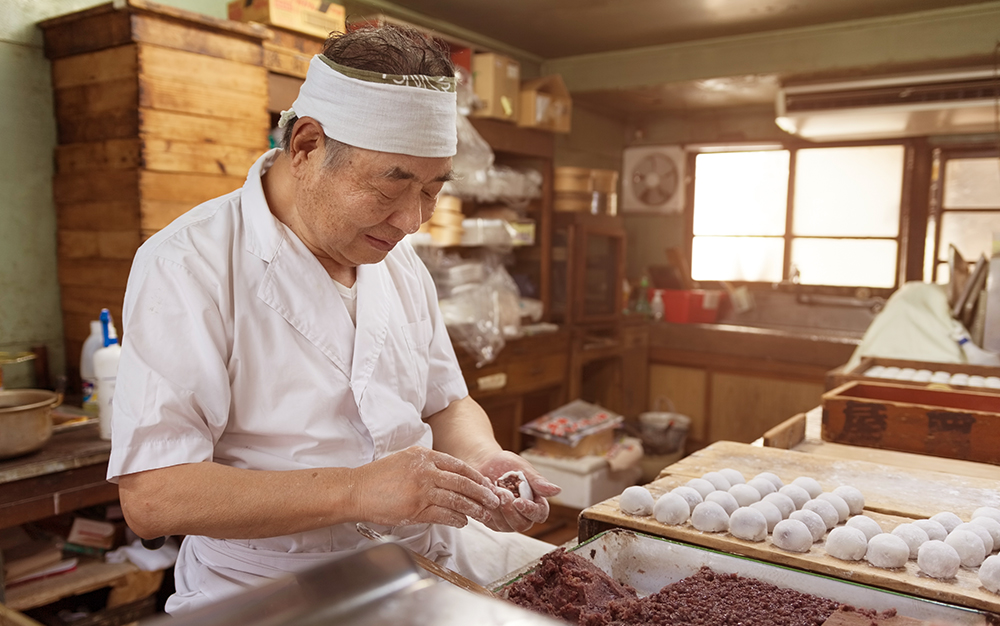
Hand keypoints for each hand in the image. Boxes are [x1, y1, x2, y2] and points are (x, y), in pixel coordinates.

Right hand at [351, 446, 500, 528]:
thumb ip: (427, 464)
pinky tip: (463, 521)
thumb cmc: (379, 477)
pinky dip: (457, 518)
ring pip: (456, 499)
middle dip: (482, 493)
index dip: (476, 477)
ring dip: (474, 508)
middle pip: (463, 482)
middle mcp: (425, 471)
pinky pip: (443, 514)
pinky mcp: (416, 509)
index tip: (487, 485)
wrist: (357, 490)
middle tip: (494, 500)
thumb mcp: (405, 459)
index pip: (458, 466)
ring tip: (485, 514)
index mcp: (424, 456)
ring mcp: (421, 490)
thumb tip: (451, 475)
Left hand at [475, 451, 560, 532]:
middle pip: (522, 525)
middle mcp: (523, 515)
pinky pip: (491, 522)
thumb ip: (538, 481)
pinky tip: (485, 491)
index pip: (540, 514)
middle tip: (502, 493)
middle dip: (510, 511)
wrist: (485, 462)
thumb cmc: (507, 464)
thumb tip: (557, 490)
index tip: (518, 501)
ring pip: (505, 526)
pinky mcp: (493, 521)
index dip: (530, 511)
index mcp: (536, 502)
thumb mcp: (522, 468)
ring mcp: (507, 520)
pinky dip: (487, 507)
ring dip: (497, 508)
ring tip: (492, 488)